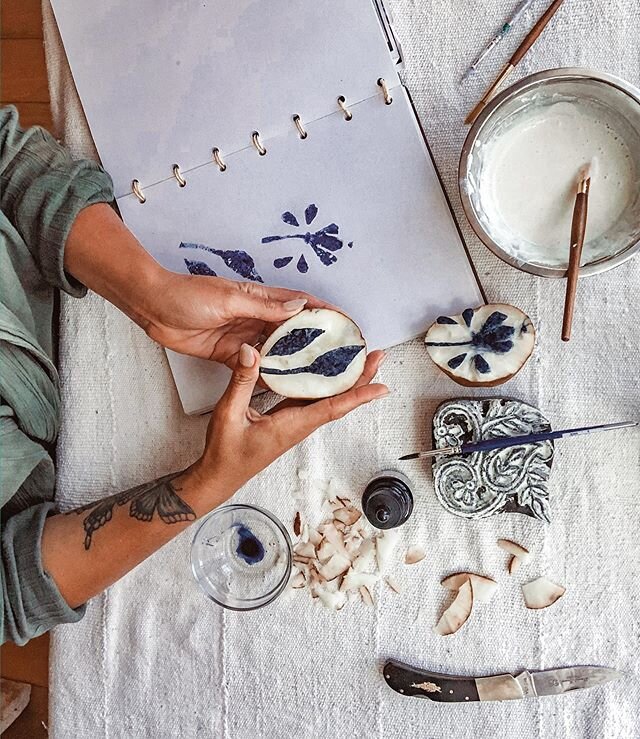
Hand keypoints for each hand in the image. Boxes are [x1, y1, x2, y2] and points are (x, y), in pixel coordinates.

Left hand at [139, 272, 330, 367]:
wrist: (153, 306)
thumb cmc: (187, 294)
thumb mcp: (229, 299)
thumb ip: (264, 307)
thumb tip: (299, 307)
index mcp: (260, 299)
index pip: (302, 304)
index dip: (326, 313)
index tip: (347, 324)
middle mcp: (257, 317)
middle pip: (294, 332)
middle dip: (317, 342)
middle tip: (339, 358)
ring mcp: (244, 337)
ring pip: (278, 352)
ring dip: (295, 362)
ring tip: (318, 377)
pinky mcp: (230, 355)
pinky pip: (255, 367)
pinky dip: (269, 376)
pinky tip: (283, 387)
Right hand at [190, 344, 387, 495]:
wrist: (220, 475)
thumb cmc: (225, 452)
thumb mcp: (228, 413)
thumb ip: (241, 381)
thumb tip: (252, 352)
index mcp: (291, 425)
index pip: (332, 408)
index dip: (358, 395)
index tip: (382, 386)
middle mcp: (299, 425)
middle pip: (337, 401)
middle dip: (360, 379)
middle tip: (376, 356)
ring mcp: (295, 423)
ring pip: (327, 400)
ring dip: (346, 381)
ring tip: (358, 359)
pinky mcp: (288, 420)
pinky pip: (313, 400)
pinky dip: (325, 385)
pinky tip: (327, 372)